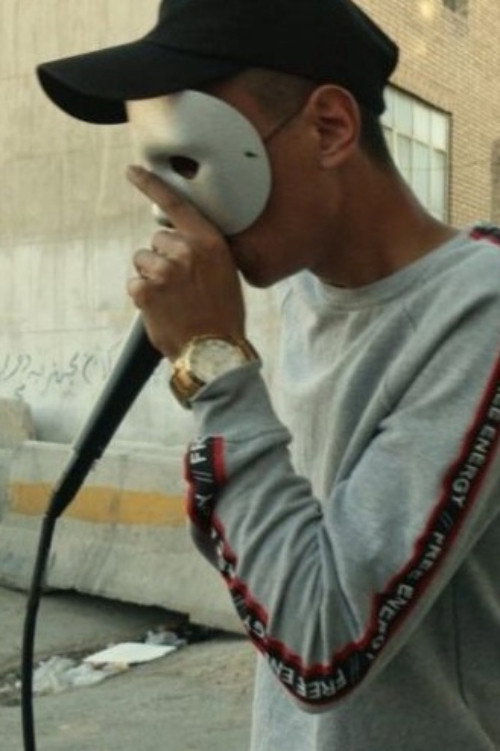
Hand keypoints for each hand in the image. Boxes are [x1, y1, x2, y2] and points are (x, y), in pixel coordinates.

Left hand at [126, 166, 245, 360]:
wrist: (215, 352)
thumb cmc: (223, 314)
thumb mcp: (225, 272)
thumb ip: (201, 250)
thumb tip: (175, 240)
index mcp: (208, 242)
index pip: (175, 204)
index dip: (151, 184)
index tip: (132, 171)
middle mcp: (185, 250)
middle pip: (157, 240)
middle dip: (163, 258)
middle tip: (180, 285)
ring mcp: (164, 270)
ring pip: (142, 261)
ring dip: (151, 277)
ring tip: (173, 299)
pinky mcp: (146, 291)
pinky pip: (135, 284)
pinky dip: (144, 297)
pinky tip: (162, 310)